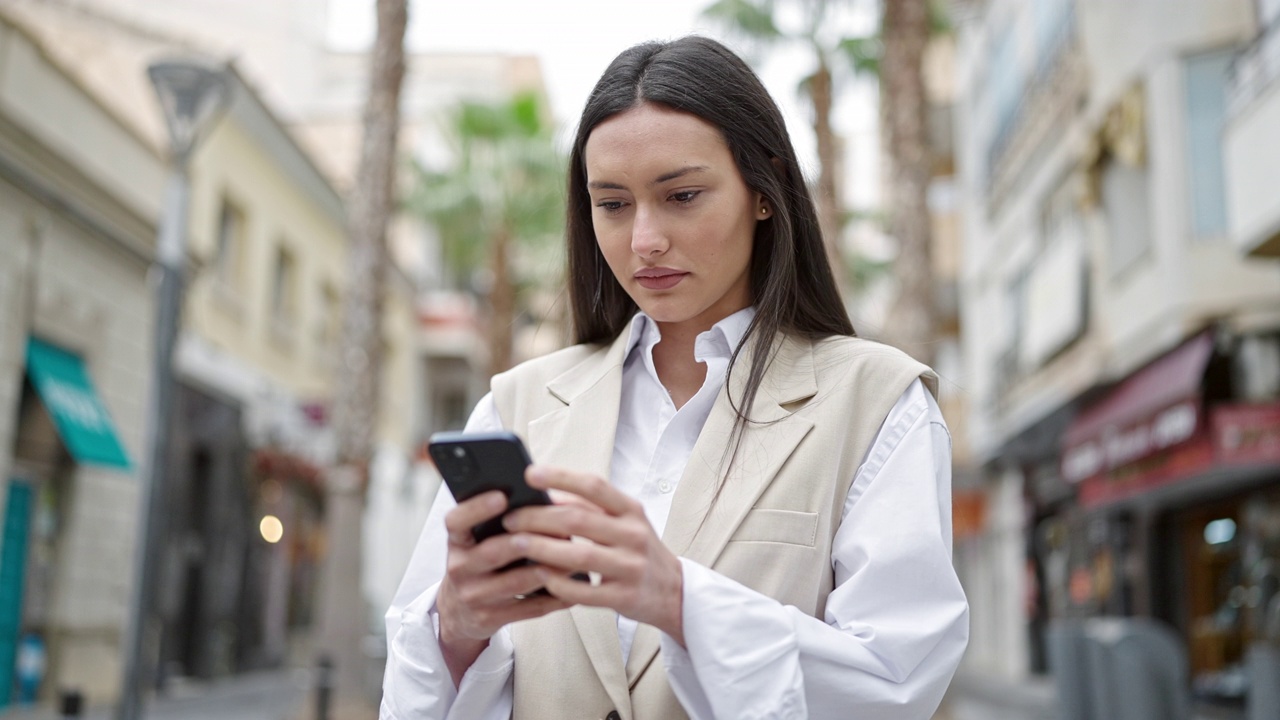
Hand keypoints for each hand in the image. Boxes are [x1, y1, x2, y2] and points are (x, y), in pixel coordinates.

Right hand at [436, 490, 569, 684]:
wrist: (459, 613)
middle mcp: (460, 568)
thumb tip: (545, 503)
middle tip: (555, 531)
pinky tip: (574, 587)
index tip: (501, 496)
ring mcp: (474, 596)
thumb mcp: (475, 542)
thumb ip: (499, 523)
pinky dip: (555, 597)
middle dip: (525, 541)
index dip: (477, 508)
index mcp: (457, 542)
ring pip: (516, 582)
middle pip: (492, 552)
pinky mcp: (491, 619)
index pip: (457, 521)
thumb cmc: (478, 566)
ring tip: (574, 558)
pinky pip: (529, 608)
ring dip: (549, 569)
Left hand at [502, 466, 685, 645]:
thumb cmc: (637, 550)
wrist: (673, 592)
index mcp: (631, 510)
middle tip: (510, 518)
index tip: (529, 474)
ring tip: (515, 543)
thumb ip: (592, 508)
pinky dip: (558, 582)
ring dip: (541, 548)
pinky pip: (584, 590)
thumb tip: (544, 494)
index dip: (561, 477)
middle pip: (579, 519)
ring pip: (579, 554)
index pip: (594, 486)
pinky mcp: (624, 597)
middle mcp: (634, 535)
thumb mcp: (625, 522)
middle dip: (538, 517)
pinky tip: (539, 575)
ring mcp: (631, 567)